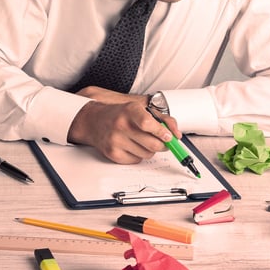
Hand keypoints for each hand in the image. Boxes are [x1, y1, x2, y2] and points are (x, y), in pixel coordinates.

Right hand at [67, 97, 181, 163]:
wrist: (93, 120)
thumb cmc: (120, 114)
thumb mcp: (140, 109)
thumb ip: (162, 119)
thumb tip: (176, 134)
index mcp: (129, 110)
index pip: (148, 123)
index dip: (162, 132)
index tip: (169, 136)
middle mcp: (121, 125)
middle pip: (152, 144)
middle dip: (162, 145)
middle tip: (162, 141)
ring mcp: (116, 141)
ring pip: (147, 155)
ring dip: (149, 150)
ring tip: (141, 140)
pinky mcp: (113, 154)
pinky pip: (136, 160)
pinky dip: (138, 155)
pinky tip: (131, 145)